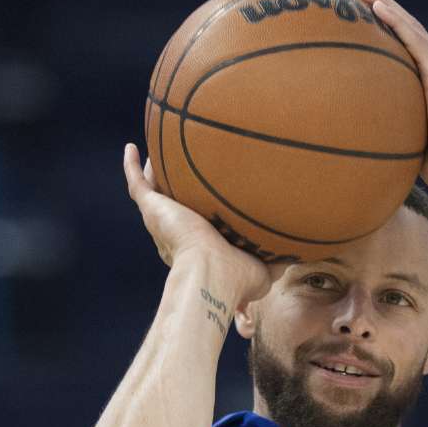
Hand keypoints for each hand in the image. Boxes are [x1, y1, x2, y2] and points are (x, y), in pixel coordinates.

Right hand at [122, 143, 275, 303]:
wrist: (212, 274)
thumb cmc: (237, 279)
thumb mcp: (264, 269)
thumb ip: (277, 257)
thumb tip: (296, 251)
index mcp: (200, 247)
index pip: (200, 228)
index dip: (205, 215)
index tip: (215, 200)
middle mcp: (178, 233)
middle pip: (175, 207)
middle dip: (178, 192)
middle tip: (183, 172)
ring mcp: (163, 220)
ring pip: (154, 193)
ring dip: (155, 174)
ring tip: (159, 154)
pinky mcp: (153, 209)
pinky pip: (137, 185)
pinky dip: (131, 167)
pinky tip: (131, 148)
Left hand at [345, 0, 427, 192]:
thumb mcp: (412, 143)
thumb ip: (395, 132)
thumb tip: (367, 142)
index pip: (406, 46)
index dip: (385, 27)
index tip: (358, 15)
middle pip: (406, 28)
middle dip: (378, 6)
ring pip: (409, 26)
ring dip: (381, 4)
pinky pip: (414, 40)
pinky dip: (395, 21)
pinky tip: (376, 7)